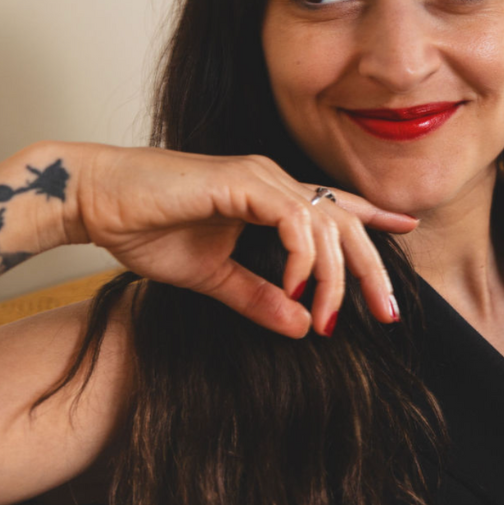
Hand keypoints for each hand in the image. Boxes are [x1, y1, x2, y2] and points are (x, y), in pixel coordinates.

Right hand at [67, 145, 415, 336]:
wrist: (94, 201)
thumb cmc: (145, 229)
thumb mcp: (211, 277)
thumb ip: (258, 298)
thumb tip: (303, 326)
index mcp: (270, 198)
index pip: (335, 208)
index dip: (374, 218)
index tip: (409, 228)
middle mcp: (273, 182)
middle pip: (345, 222)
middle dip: (372, 269)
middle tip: (388, 313)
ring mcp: (260, 178)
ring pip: (326, 224)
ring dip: (332, 276)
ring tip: (326, 318)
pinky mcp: (241, 181)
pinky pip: (293, 219)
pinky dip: (301, 257)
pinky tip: (294, 288)